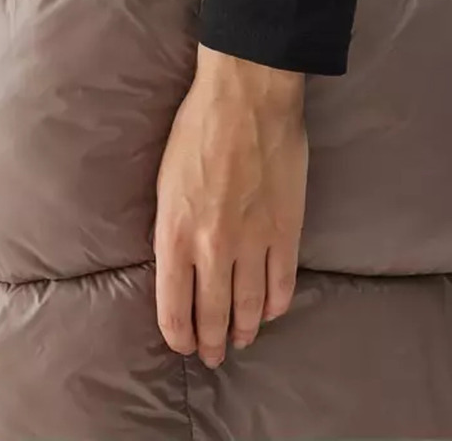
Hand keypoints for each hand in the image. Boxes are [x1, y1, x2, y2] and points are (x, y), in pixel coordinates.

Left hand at [153, 42, 307, 366]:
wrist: (247, 95)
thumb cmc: (198, 127)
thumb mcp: (165, 181)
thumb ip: (172, 229)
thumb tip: (178, 265)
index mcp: (175, 234)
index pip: (173, 308)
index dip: (178, 335)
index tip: (182, 346)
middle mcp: (213, 248)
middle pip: (212, 315)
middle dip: (211, 342)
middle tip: (213, 356)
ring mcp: (253, 243)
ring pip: (248, 307)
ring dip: (243, 330)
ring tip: (240, 340)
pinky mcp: (286, 231)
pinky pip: (282, 284)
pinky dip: (274, 305)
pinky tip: (269, 311)